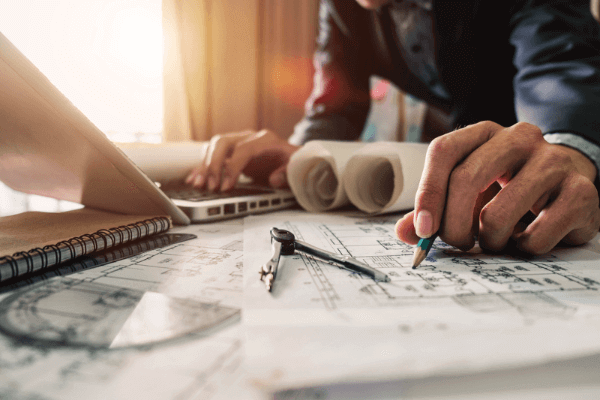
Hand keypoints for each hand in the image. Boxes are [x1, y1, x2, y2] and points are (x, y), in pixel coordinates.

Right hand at [185, 129, 299, 191]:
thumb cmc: (291, 161)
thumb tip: (274, 179)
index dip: (233, 167)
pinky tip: (194, 178)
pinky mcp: (230, 151)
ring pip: (214, 148)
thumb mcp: (296, 167)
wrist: (290, 156)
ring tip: (198, 185)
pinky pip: (212, 156)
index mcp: (266, 139)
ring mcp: (237, 142)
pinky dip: (202, 167)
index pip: (244, 149)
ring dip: (204, 166)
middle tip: (212, 186)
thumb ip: (287, 172)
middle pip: (223, 142)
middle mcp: (248, 137)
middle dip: (214, 165)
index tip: (226, 186)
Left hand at [395, 121, 599, 253]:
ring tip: (496, 239)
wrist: (571, 184)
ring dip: (489, 240)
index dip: (427, 193)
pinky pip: (536, 235)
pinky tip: (527, 238)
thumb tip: (406, 233)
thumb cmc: (510, 188)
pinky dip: (524, 248)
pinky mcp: (582, 191)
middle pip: (465, 178)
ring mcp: (553, 161)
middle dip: (453, 224)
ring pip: (497, 214)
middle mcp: (519, 138)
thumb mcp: (471, 192)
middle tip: (457, 242)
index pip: (443, 151)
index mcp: (485, 133)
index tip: (424, 229)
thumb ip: (436, 209)